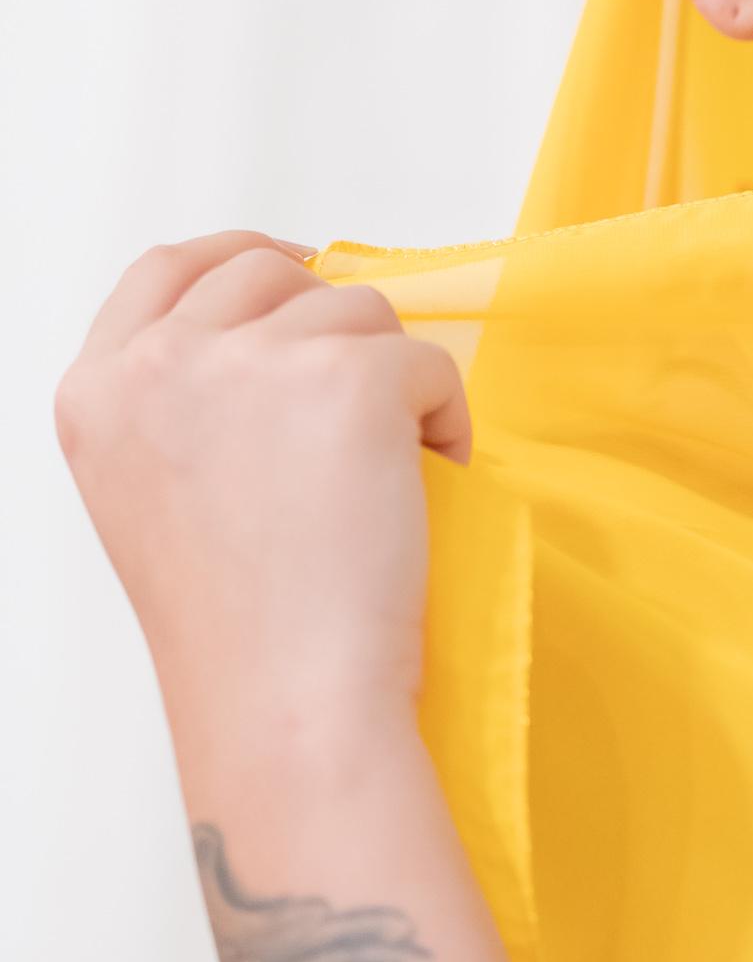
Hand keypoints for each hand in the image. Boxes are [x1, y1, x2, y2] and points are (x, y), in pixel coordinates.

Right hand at [55, 233, 469, 758]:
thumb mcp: (157, 494)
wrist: (288, 703)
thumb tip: (284, 334)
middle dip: (331, 327)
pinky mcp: (345, 377)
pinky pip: (429, 360)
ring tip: (387, 477)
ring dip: (393, 380)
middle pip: (268, 274)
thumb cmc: (242, 630)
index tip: (298, 269)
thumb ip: (187, 403)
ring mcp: (247, 361)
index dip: (239, 257)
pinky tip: (433, 480)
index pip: (164, 270)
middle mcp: (157, 362)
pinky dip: (447, 417)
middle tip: (365, 411)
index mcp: (96, 392)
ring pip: (359, 311)